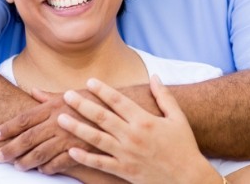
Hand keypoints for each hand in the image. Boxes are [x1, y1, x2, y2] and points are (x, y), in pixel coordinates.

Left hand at [0, 89, 89, 173]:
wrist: (121, 108)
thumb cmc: (95, 99)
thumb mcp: (71, 94)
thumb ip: (49, 96)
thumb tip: (32, 91)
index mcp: (55, 106)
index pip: (25, 118)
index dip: (8, 127)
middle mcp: (59, 121)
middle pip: (29, 137)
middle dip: (11, 147)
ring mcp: (70, 136)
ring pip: (41, 153)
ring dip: (27, 161)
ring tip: (17, 166)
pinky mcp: (81, 149)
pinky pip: (60, 162)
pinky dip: (49, 168)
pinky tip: (43, 170)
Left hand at [58, 75, 223, 183]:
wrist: (188, 180)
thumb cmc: (184, 146)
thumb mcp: (177, 117)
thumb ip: (164, 96)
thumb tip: (154, 76)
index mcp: (144, 120)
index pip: (118, 101)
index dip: (102, 90)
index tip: (89, 81)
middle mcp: (132, 136)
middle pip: (102, 117)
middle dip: (82, 105)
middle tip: (66, 95)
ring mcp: (127, 155)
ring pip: (96, 139)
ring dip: (77, 128)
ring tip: (61, 118)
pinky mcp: (124, 171)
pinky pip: (101, 164)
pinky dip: (85, 158)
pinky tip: (71, 150)